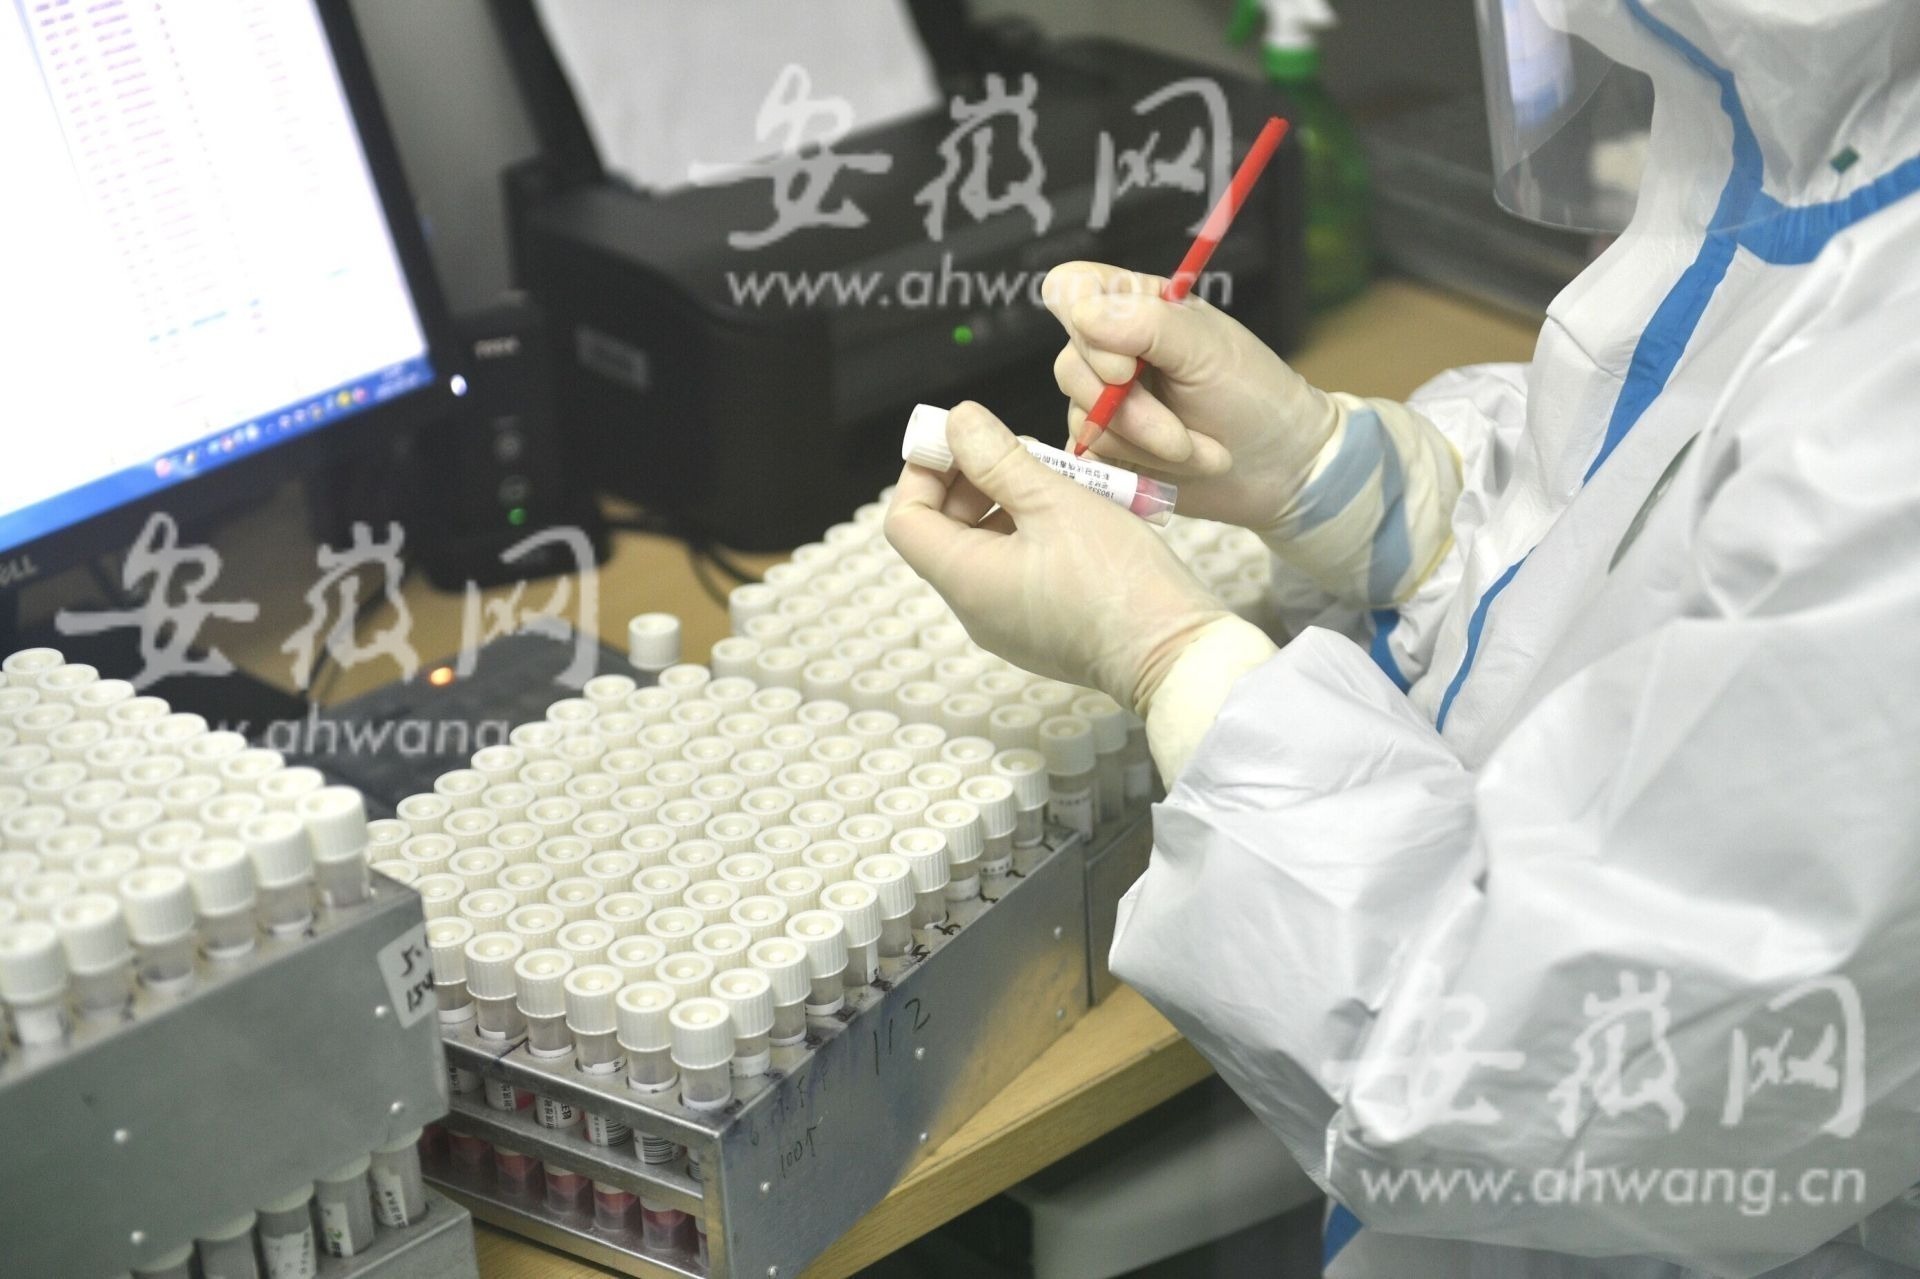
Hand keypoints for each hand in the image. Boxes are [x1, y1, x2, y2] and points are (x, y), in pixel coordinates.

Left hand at [885, 402, 1228, 714]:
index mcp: (965, 579)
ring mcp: (1008, 625)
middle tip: (1018, 450)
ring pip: (986, 548)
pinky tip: (1078, 512)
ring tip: (1058, 477)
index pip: (906, 519)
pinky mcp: (1042, 629)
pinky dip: (1034, 534)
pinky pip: (1017, 572)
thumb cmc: (1119, 581)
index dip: (923, 471)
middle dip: (973, 481)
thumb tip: (957, 422)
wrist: (1175, 654)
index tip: (959, 439)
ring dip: (1010, 503)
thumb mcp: (1056, 501)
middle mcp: (976, 609)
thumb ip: (999, 458)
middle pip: (945, 532)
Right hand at [1045, 261, 1339, 532]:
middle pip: (1071, 368)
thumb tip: (1080, 313)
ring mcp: (1103, 402)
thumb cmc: (1254, 394)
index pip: (1071, 287)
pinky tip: (1170, 471)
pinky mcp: (1105, 448)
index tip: (1127, 367)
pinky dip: (1133, 469)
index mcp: (1135, 306)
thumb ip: (1145, 324)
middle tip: (1183, 434)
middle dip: (1132, 412)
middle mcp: (1110, 350)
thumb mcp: (1207, 349)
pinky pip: (1087, 458)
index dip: (1083, 324)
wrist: (1278, 468)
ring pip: (1082, 421)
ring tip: (1194, 451)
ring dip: (1144, 446)